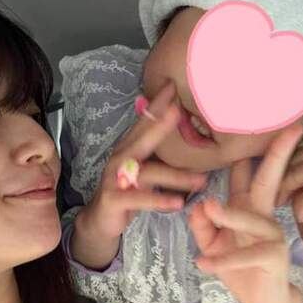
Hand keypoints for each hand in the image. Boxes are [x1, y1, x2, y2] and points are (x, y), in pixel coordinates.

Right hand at [80, 81, 206, 239]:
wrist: (100, 218)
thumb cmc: (126, 191)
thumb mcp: (141, 166)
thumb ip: (155, 149)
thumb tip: (178, 126)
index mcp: (129, 147)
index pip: (144, 121)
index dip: (157, 103)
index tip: (174, 84)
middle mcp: (121, 158)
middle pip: (142, 139)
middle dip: (160, 124)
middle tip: (179, 111)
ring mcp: (116, 179)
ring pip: (149, 173)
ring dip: (176, 176)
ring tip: (202, 181)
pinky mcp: (115, 199)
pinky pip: (140, 199)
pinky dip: (159, 201)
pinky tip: (177, 203)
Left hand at [189, 125, 302, 302]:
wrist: (259, 301)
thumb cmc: (237, 267)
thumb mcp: (212, 244)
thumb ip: (202, 225)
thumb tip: (198, 206)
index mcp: (248, 207)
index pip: (248, 174)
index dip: (248, 150)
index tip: (250, 120)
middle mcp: (264, 216)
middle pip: (270, 180)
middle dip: (278, 154)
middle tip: (291, 129)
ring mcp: (272, 235)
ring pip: (253, 219)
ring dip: (230, 215)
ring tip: (208, 210)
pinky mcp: (273, 258)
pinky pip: (247, 255)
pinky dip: (224, 259)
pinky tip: (202, 263)